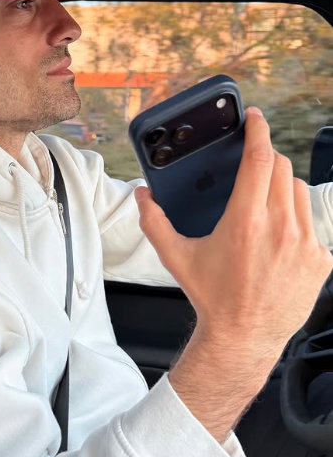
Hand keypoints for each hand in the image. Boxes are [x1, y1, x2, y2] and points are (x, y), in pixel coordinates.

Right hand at [135, 107, 332, 437]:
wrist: (244, 338)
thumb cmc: (211, 297)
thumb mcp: (177, 258)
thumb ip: (154, 222)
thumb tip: (141, 195)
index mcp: (246, 221)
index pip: (259, 158)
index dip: (258, 130)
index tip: (255, 118)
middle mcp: (281, 228)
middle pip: (281, 168)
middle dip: (265, 161)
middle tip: (251, 169)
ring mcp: (305, 244)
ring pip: (299, 191)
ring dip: (282, 189)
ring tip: (264, 206)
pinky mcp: (320, 260)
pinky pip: (311, 223)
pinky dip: (296, 221)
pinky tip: (277, 239)